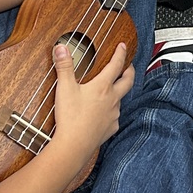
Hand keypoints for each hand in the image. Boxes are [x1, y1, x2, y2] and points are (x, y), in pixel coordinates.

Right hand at [48, 42, 134, 163]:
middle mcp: (112, 99)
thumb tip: (62, 48)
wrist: (74, 145)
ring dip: (119, 92)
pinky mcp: (111, 127)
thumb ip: (64, 67)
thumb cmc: (70, 117)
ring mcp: (113, 114)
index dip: (120, 54)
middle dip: (130, 71)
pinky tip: (105, 113)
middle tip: (129, 66)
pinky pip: (114, 117)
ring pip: (121, 100)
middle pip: (128, 81)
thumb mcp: (64, 88)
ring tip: (113, 89)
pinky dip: (112, 111)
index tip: (123, 46)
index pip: (116, 65)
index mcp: (102, 87)